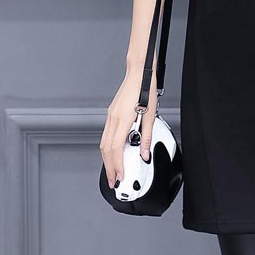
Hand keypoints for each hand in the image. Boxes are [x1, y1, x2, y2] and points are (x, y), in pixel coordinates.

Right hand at [99, 67, 157, 187]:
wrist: (138, 74)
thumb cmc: (145, 90)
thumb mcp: (151, 115)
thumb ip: (146, 137)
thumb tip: (144, 154)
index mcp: (122, 120)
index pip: (115, 149)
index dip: (117, 166)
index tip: (120, 177)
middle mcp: (113, 119)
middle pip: (106, 149)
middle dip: (109, 167)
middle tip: (113, 180)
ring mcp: (110, 116)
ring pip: (103, 143)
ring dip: (107, 159)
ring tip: (112, 171)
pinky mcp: (111, 114)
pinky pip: (106, 135)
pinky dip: (107, 148)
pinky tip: (113, 153)